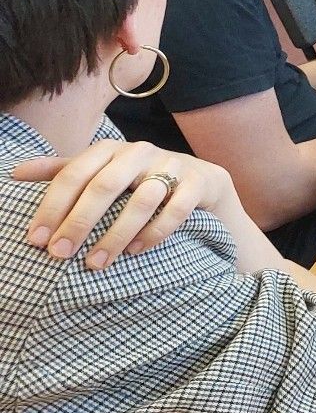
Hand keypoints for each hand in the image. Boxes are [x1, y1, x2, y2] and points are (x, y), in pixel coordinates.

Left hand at [13, 141, 237, 268]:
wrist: (200, 180)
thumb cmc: (138, 180)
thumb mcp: (100, 172)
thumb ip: (62, 171)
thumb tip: (13, 173)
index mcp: (109, 149)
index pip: (73, 174)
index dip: (52, 207)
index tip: (36, 240)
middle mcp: (140, 151)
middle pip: (104, 185)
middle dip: (79, 222)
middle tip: (60, 255)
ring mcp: (172, 165)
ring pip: (142, 199)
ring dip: (116, 234)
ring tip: (96, 263)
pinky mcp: (199, 182)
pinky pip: (177, 208)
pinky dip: (155, 231)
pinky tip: (136, 251)